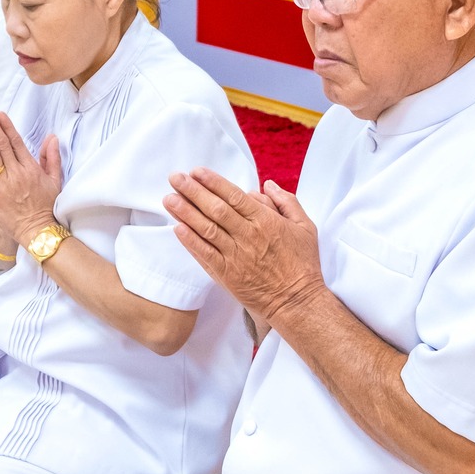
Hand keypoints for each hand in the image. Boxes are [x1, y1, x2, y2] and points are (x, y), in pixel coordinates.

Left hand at [0, 109, 62, 247]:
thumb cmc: (47, 206)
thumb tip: (52, 137)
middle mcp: (17, 175)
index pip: (16, 142)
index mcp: (31, 168)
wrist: (39, 232)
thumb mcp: (55, 180)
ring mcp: (4, 187)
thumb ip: (52, 157)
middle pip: (1, 146)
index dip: (6, 126)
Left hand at [164, 171, 325, 327]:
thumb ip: (287, 202)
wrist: (296, 301)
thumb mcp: (305, 227)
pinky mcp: (227, 275)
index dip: (213, 182)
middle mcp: (248, 236)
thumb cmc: (303, 264)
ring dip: (186, 213)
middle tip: (175, 178)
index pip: (234, 196)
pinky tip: (177, 228)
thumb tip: (266, 184)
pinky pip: (205, 255)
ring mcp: (236, 256)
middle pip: (215, 209)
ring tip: (169, 199)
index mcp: (266, 221)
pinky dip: (190, 241)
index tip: (196, 172)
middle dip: (193, 191)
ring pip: (207, 229)